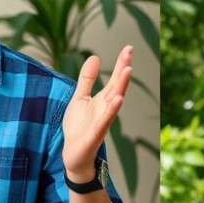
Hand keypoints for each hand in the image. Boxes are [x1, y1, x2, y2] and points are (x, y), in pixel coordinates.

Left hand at [61, 46, 132, 180]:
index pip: (114, 78)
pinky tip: (117, 99)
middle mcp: (106, 108)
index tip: (129, 48)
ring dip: (122, 87)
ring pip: (114, 102)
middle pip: (117, 87)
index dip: (121, 63)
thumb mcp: (79, 98)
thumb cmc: (79, 127)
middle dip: (123, 70)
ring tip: (127, 70)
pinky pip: (105, 120)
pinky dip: (112, 110)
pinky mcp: (96, 134)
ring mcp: (103, 121)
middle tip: (129, 53)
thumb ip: (87, 79)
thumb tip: (95, 56)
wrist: (73, 154)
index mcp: (103, 99)